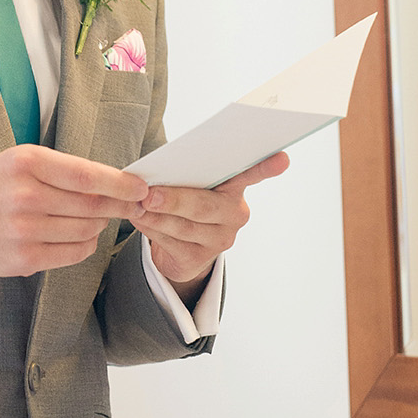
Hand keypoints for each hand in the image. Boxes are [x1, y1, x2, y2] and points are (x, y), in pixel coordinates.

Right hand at [0, 145, 149, 276]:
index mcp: (26, 164)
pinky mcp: (23, 259)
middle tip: (132, 205)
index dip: (120, 184)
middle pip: (91, 206)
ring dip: (100, 225)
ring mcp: (22, 231)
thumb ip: (64, 169)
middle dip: (119, 206)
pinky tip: (80, 235)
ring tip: (96, 217)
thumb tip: (117, 181)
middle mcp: (24, 196)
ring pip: (86, 231)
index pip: (86, 176)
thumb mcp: (22, 160)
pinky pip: (74, 253)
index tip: (141, 187)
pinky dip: (86, 244)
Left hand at [128, 152, 289, 298]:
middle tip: (150, 194)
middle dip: (175, 200)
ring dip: (156, 215)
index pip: (252, 173)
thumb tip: (156, 172)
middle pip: (205, 206)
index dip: (266, 167)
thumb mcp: (189, 184)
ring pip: (184, 226)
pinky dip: (151, 228)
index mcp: (234, 187)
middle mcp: (234, 214)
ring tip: (136, 205)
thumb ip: (183, 175)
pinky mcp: (200, 259)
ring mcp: (220, 239)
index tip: (282, 158)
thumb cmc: (184, 202)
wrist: (179, 247)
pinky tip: (138, 218)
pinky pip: (171, 242)